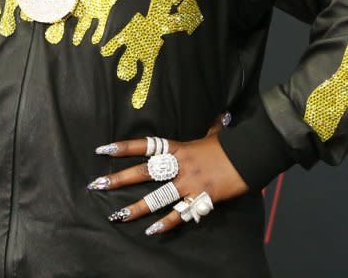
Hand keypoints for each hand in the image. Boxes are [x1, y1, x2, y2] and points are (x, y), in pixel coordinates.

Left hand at [88, 119, 247, 236]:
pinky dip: (166, 223)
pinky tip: (151, 231)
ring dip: (135, 208)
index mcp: (178, 148)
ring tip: (117, 216)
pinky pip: (179, 214)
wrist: (250, 155)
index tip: (103, 149)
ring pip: (156, 197)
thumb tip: (219, 116)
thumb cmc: (230, 143)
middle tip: (97, 185)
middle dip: (119, 179)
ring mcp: (188, 183)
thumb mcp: (214, 133)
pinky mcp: (200, 199)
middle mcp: (179, 165)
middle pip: (143, 172)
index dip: (124, 147)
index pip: (145, 146)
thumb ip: (210, 128)